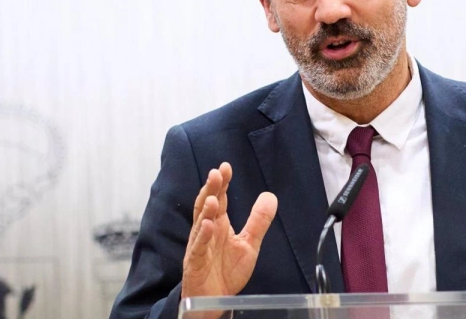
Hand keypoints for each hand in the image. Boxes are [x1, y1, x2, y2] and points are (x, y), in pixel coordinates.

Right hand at [182, 162, 277, 297]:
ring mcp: (200, 246)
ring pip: (200, 224)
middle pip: (207, 205)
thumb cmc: (227, 271)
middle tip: (216, 174)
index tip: (226, 167)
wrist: (216, 299)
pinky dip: (202, 236)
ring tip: (214, 197)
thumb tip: (270, 196)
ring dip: (206, 210)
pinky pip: (198, 248)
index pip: (220, 198)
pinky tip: (208, 225)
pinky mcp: (195, 263)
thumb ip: (258, 221)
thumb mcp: (249, 243)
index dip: (222, 183)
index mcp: (219, 225)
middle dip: (211, 189)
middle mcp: (207, 231)